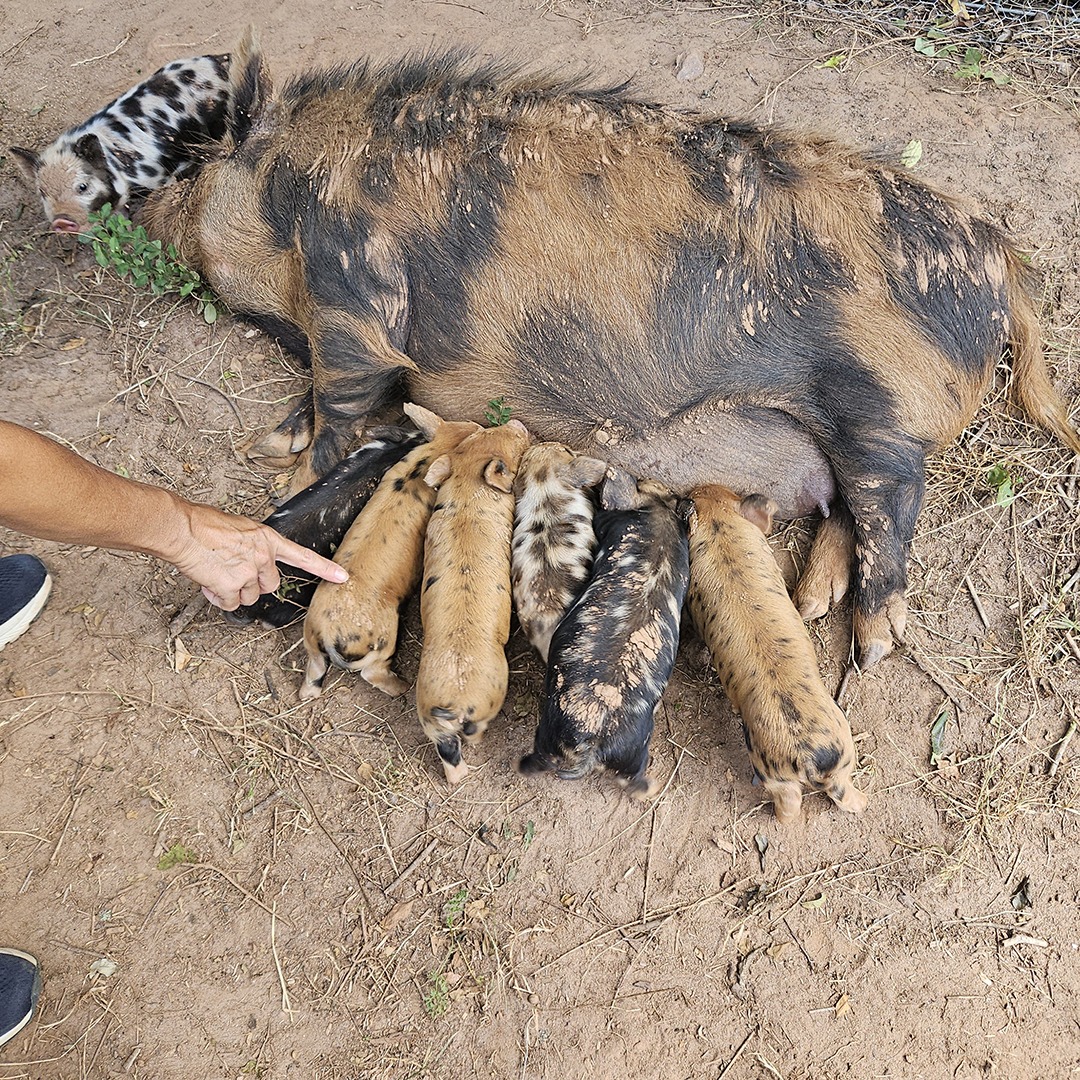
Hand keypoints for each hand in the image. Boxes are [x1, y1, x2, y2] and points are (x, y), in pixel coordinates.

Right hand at [167, 503, 346, 610]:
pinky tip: (208, 581)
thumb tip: (250, 559)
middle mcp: (263, 556)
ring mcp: (248, 572)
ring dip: (233, 591)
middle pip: (270, 585)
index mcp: (268, 539)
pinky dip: (218, 598)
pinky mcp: (231, 586)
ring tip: (216, 572)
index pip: (302, 556)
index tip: (342, 577)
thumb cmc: (203, 525)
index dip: (323, 568)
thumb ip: (253, 545)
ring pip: (249, 597)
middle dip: (253, 585)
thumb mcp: (240, 528)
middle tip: (231, 571)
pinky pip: (229, 604)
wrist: (181, 529)